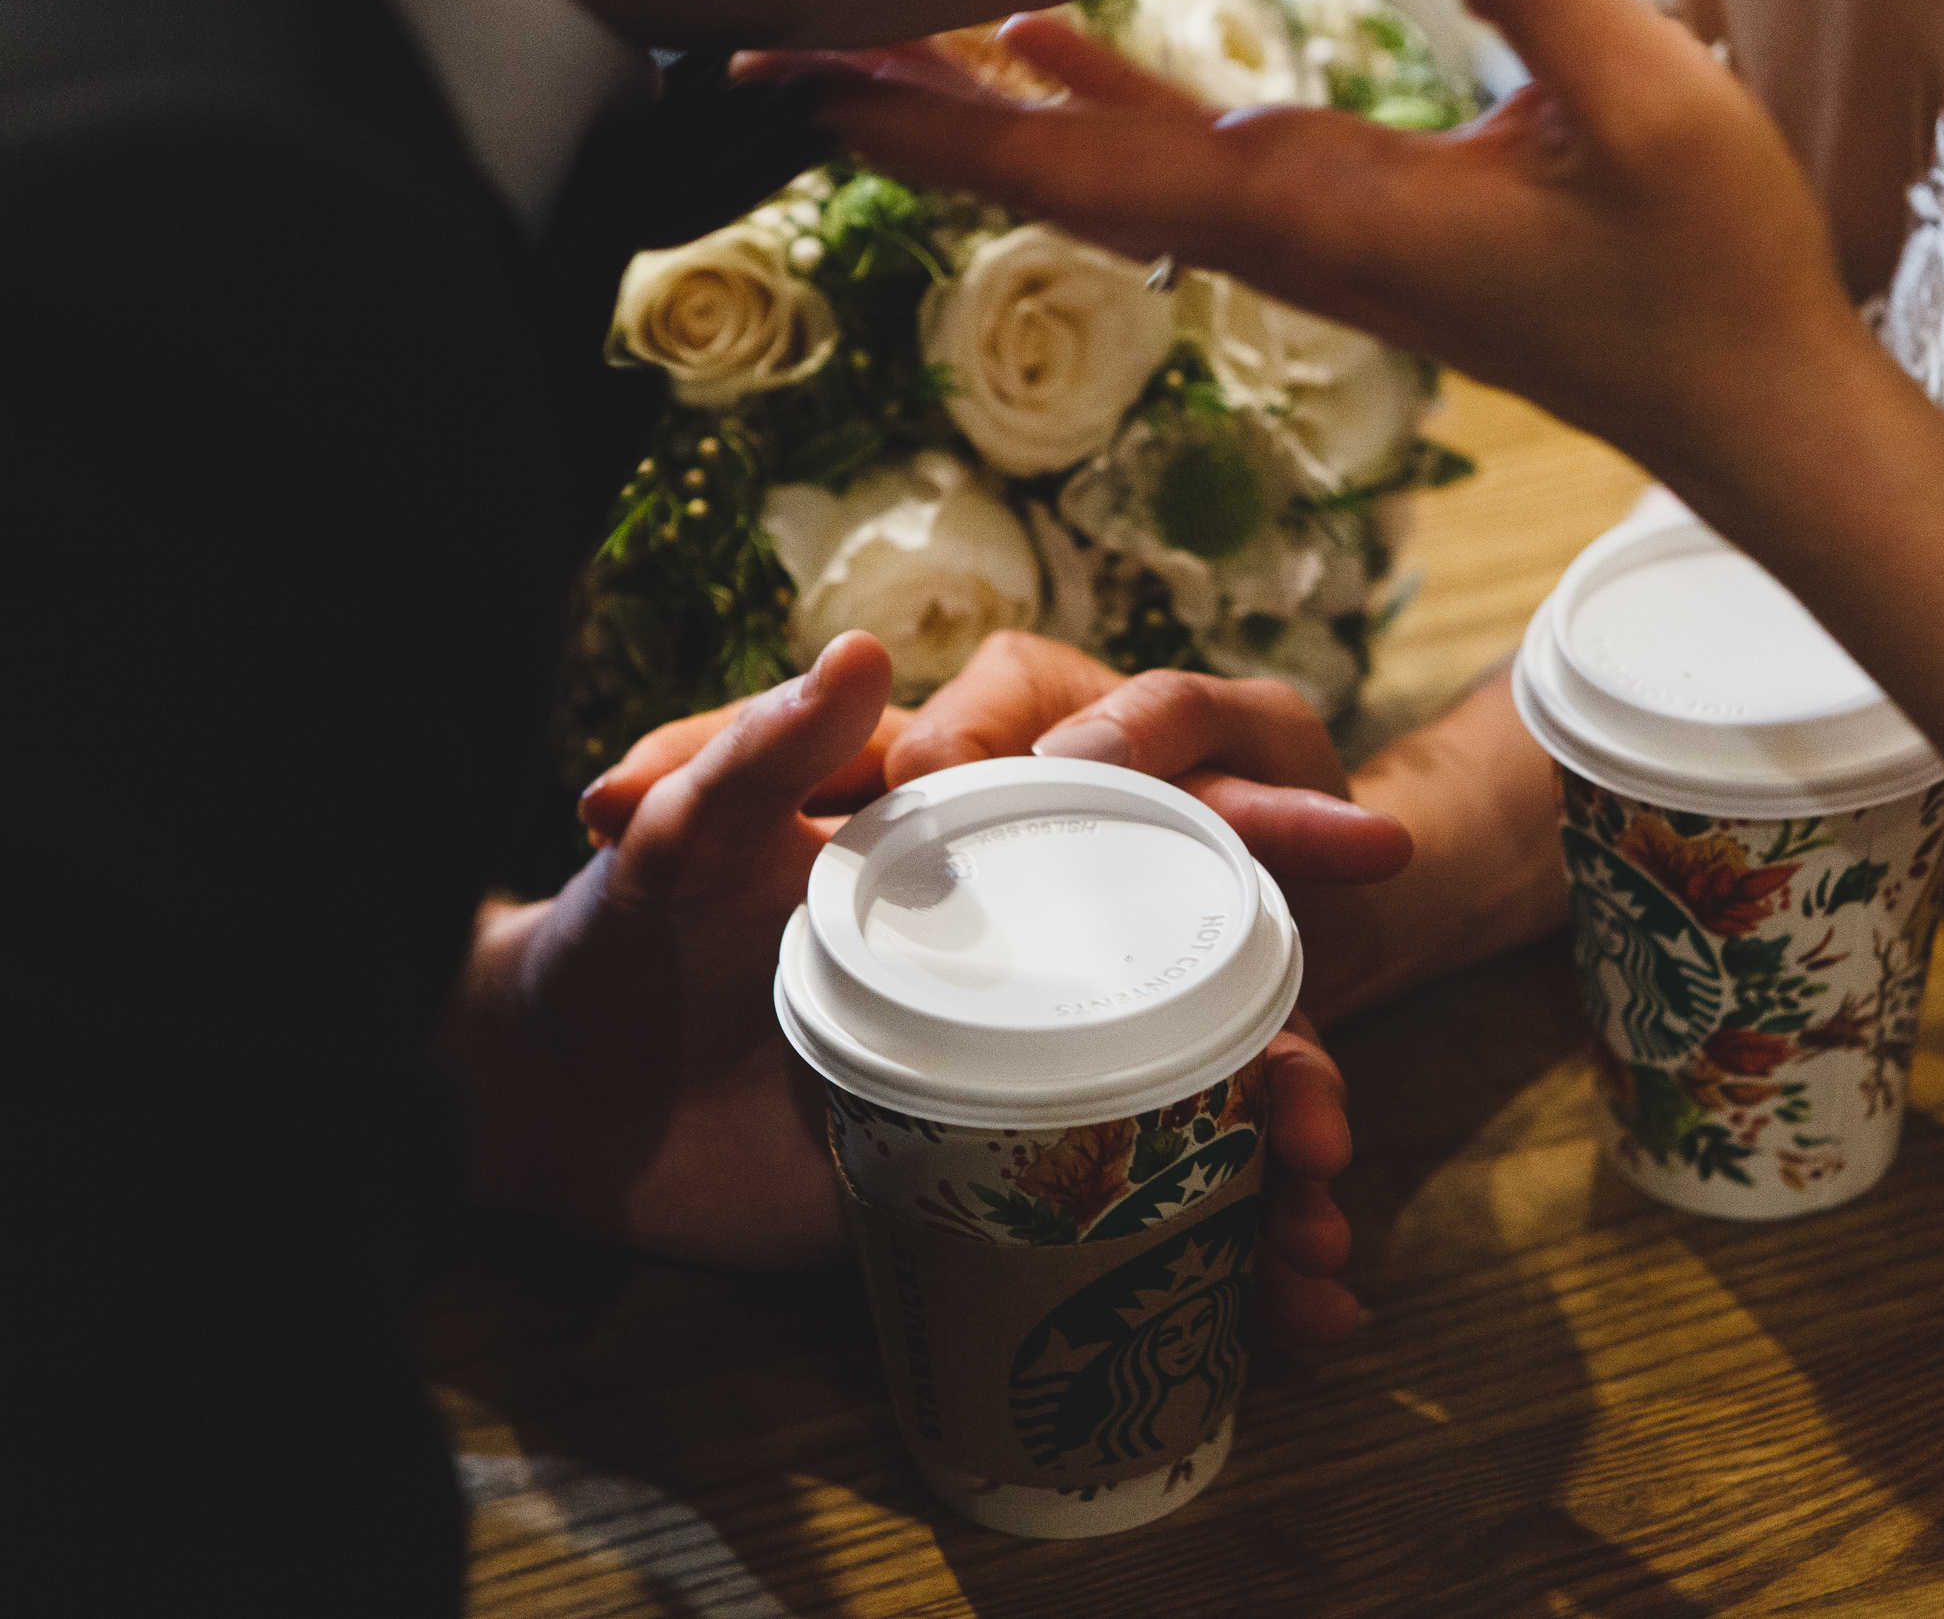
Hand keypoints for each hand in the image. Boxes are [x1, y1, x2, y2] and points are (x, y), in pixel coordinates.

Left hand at [512, 630, 1380, 1338]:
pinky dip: (1223, 1265)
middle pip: (1204, 983)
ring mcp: (1018, 1074)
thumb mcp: (681, 853)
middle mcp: (1024, 958)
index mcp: (977, 856)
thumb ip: (761, 759)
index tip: (1370, 841)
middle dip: (1296, 1049)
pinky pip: (1133, 1215)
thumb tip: (871, 651)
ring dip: (1276, 1168)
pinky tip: (1297, 1312)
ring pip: (1192, 1108)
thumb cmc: (612, 946)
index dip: (1265, 824)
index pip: (1148, 822)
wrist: (554, 1113)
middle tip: (1337, 1098)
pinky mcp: (997, 1182)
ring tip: (1323, 1232)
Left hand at [736, 0, 1859, 496]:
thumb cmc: (1706, 273)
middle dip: (903, 111)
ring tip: (854, 46)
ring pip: (1099, 166)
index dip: (939, 113)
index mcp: (1324, 209)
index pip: (1090, 160)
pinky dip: (1090, 100)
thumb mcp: (1646, 104)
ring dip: (975, 107)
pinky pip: (1176, 160)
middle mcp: (1286, 231)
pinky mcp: (1347, 227)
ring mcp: (1309, 235)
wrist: (1740, 402)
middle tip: (749, 61)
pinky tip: (1047, 45)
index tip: (805, 78)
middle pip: (1051, 171)